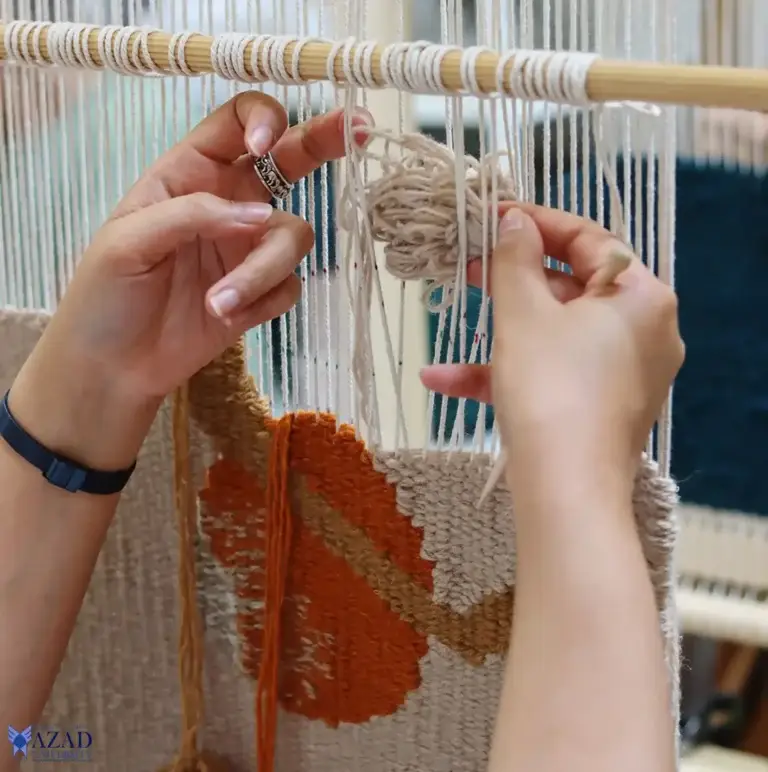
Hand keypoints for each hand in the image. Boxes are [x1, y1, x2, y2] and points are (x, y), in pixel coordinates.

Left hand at [10, 93, 372, 467]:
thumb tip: (261, 217)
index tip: (264, 147)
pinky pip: (289, 285)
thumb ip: (193, 215)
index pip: (235, 122)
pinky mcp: (262, 293)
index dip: (261, 121)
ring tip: (218, 305)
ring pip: (293, 237)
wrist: (115, 367)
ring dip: (261, 271)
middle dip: (324, 140)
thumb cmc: (106, 295)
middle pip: (290, 159)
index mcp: (190, 174)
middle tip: (359, 129)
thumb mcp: (129, 240)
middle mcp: (229, 204)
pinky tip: (226, 318)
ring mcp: (248, 249)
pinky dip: (263, 300)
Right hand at [421, 204, 684, 494]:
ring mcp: (623, 374)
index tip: (492, 214)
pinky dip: (507, 372)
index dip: (536, 222)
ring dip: (498, 331)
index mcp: (640, 296)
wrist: (566, 491)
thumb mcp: (523, 314)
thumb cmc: (550, 388)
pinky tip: (442, 381)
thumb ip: (515, 260)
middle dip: (510, 279)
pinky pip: (553, 374)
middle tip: (467, 262)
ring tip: (451, 314)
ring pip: (554, 335)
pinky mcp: (600, 407)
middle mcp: (642, 331)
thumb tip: (514, 221)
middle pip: (570, 288)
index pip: (588, 239)